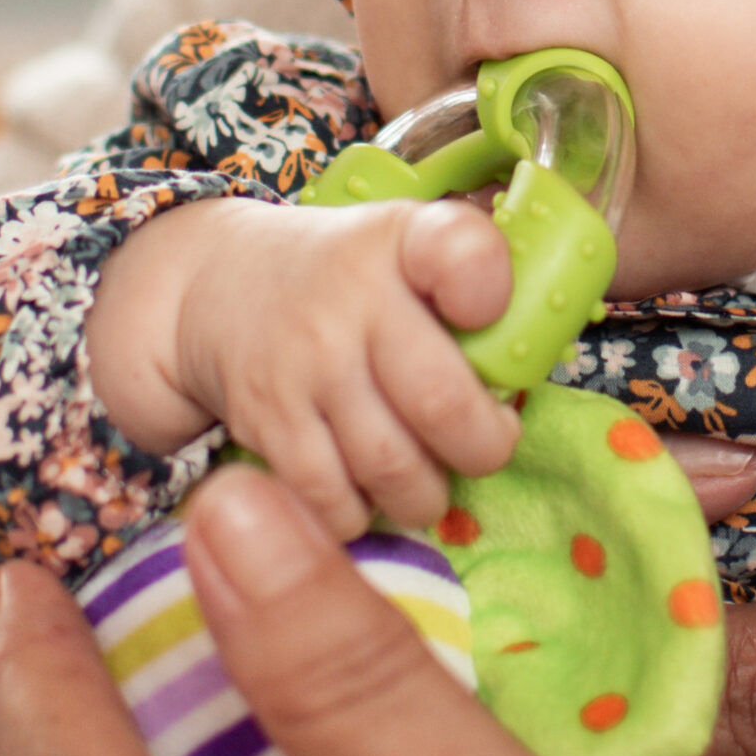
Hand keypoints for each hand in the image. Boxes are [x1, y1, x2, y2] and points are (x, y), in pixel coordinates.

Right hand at [87, 196, 517, 535]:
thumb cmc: (347, 276)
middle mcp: (350, 299)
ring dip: (425, 492)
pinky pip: (333, 501)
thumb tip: (536, 359)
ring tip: (428, 479)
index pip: (460, 251)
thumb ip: (471, 286)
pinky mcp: (265, 424)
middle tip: (483, 447)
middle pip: (440, 400)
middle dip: (482, 445)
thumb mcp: (404, 245)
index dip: (489, 289)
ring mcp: (304, 366)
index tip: (488, 316)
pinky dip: (362, 513)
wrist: (219, 285)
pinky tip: (369, 491)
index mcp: (402, 241)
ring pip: (391, 466)